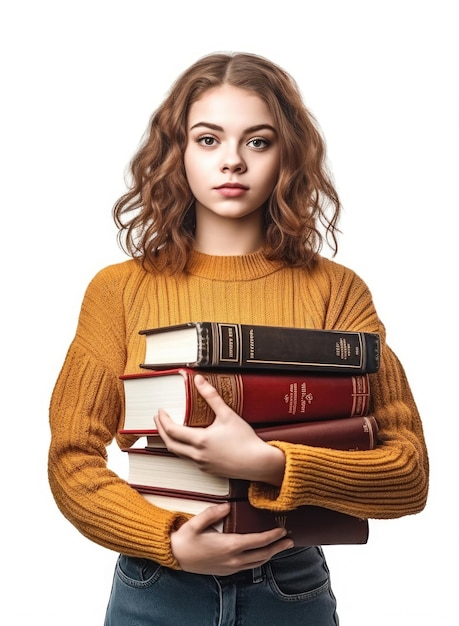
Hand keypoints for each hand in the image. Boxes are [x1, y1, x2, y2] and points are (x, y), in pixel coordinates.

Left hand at [154, 374, 284, 484]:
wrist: (258, 463)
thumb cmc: (245, 440)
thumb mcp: (228, 415)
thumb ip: (211, 396)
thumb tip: (199, 381)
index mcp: (200, 441)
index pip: (172, 431)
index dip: (163, 421)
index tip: (160, 412)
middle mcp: (198, 455)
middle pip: (170, 444)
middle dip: (161, 431)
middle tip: (158, 420)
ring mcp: (202, 464)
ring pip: (179, 454)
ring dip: (171, 441)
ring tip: (170, 431)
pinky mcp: (209, 470)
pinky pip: (190, 460)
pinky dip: (184, 450)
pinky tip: (189, 443)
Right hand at [171, 502, 293, 574]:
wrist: (175, 557)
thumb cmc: (185, 539)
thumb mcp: (196, 522)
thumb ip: (213, 512)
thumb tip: (228, 506)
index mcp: (228, 546)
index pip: (257, 542)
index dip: (272, 536)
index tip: (282, 530)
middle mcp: (232, 559)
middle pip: (262, 555)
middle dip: (278, 547)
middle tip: (290, 541)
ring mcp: (230, 567)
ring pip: (256, 563)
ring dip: (270, 554)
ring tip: (280, 547)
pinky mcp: (226, 570)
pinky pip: (248, 566)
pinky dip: (259, 560)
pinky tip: (261, 554)